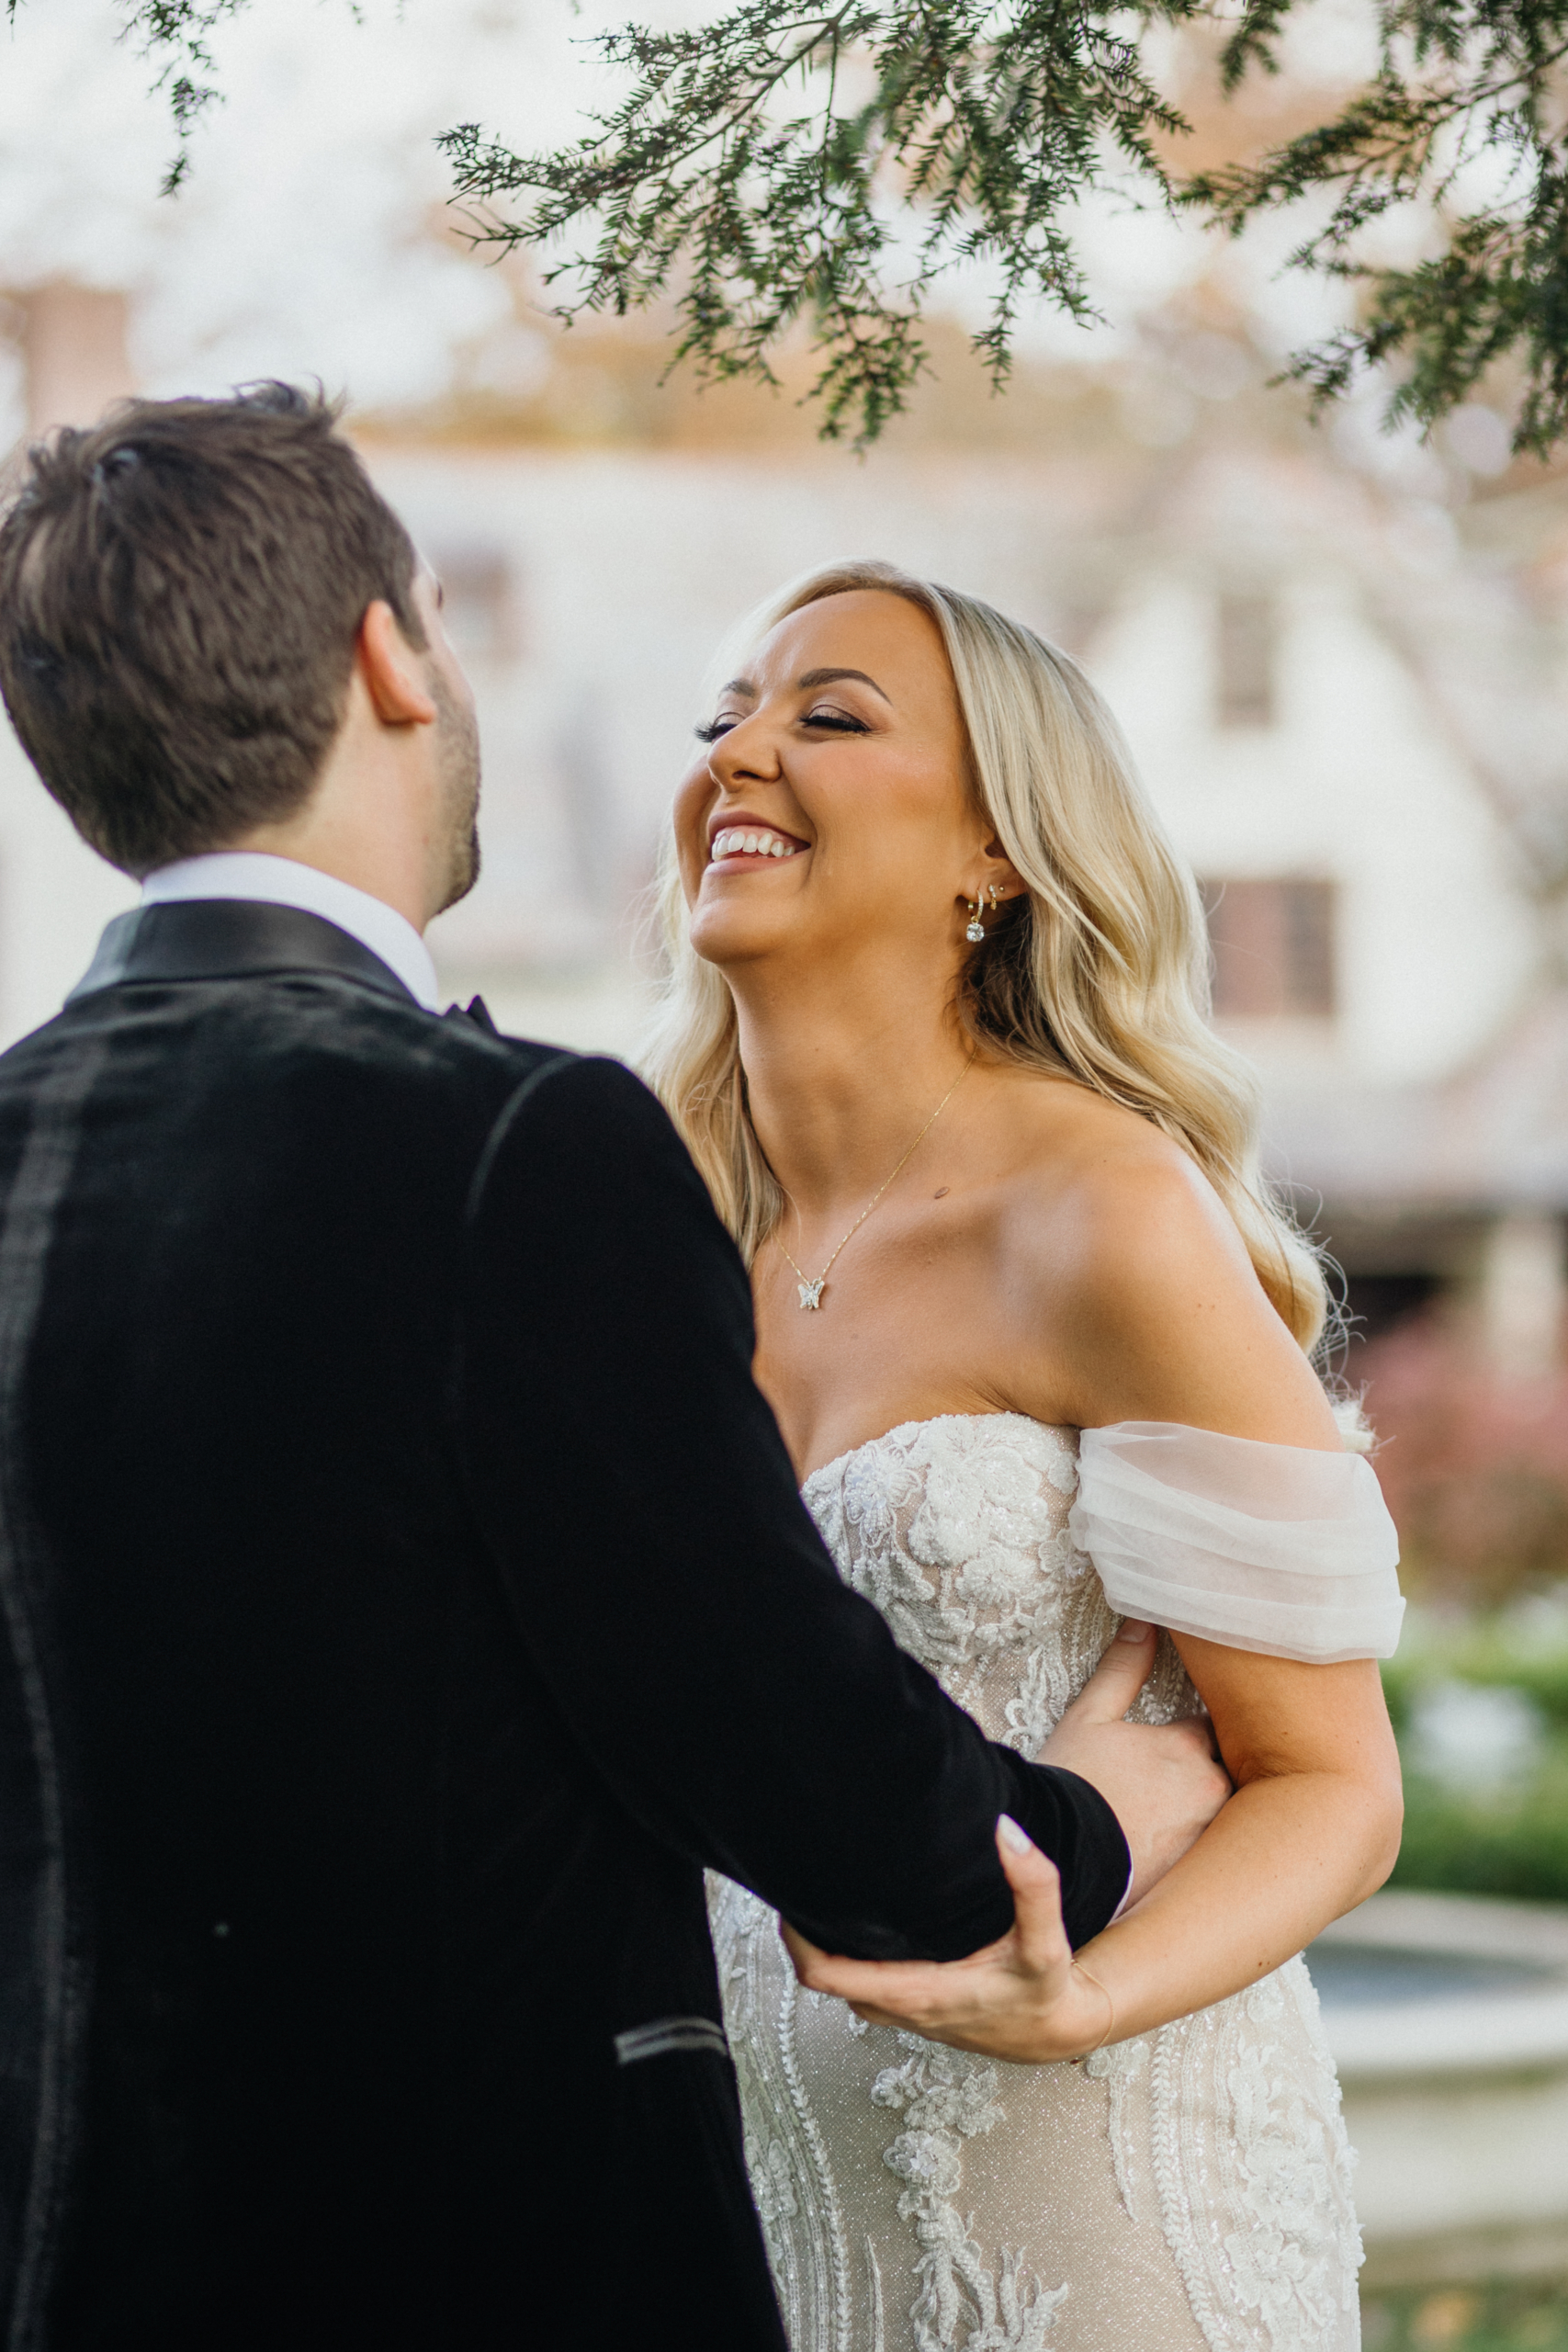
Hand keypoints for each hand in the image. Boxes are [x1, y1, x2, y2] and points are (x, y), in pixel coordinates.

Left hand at [781, 1817, 1114, 2062]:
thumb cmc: (1042, 1991)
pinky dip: (845, 1954)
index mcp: (917, 1994)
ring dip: (823, 1943)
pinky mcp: (905, 2008)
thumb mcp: (1045, 1941)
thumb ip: (1033, 1885)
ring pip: (838, 1979)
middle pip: (820, 1976)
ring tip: (819, 1890)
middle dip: (802, 1932)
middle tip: (797, 1878)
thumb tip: (1007, 1830)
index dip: (796, 1938)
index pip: (826, 1976)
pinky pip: (856, 1982)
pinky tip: (854, 1918)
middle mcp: (897, 2008)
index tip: (789, 1895)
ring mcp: (898, 2012)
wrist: (1051, 2032)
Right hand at [1039, 1619, 1231, 1905]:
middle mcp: (1208, 1789)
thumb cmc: (1070, 1782)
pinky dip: (1196, 1847)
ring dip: (1204, 1808)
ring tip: (1170, 1813)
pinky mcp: (1194, 1873)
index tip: (1178, 1736)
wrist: (1057, 1855)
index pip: (1211, 1726)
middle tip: (1178, 1775)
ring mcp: (1206, 1835)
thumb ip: (1122, 1670)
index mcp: (1187, 1747)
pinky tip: (1166, 1846)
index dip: (1193, 1730)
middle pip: (1224, 1770)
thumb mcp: (1089, 1717)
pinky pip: (1209, 1853)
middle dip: (1207, 1769)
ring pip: (1221, 1812)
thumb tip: (1144, 1622)